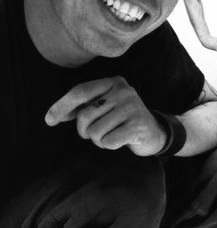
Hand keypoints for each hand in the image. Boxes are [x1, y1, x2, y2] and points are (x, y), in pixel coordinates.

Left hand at [45, 77, 165, 155]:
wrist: (154, 132)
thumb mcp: (106, 106)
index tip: (49, 120)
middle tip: (97, 133)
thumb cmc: (123, 120)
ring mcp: (133, 108)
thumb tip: (54, 116)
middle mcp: (124, 91)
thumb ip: (84, 106)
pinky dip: (109, 145)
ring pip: (95, 132)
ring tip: (112, 135)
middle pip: (84, 116)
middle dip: (85, 131)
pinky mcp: (138, 126)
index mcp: (114, 82)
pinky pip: (107, 141)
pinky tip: (121, 140)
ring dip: (99, 140)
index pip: (80, 92)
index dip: (61, 106)